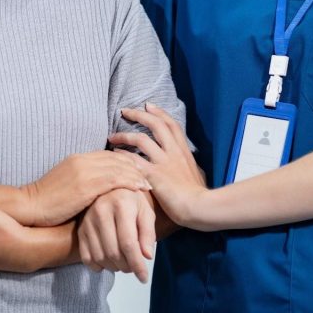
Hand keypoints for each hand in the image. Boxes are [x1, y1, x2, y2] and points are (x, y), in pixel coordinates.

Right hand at [21, 151, 150, 226]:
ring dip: (137, 174)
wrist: (30, 207)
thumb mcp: (66, 182)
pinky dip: (131, 181)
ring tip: (150, 182)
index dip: (127, 160)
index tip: (140, 167)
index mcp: (78, 157)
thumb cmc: (48, 200)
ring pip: (119, 167)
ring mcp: (84, 171)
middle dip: (136, 165)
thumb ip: (82, 178)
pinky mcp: (86, 186)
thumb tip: (98, 185)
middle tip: (152, 172)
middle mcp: (83, 160)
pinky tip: (142, 187)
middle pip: (117, 158)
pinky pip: (115, 179)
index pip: (109, 154)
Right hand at [77, 188, 154, 282]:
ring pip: (100, 257)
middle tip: (134, 267)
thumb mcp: (146, 211)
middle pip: (113, 252)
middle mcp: (101, 211)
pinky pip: (86, 257)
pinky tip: (108, 263)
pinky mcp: (80, 229)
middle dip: (126, 267)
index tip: (144, 278)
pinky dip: (98, 266)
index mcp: (121, 204)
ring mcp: (87, 221)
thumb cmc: (132, 200)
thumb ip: (148, 233)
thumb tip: (147, 256)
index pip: (128, 243)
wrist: (110, 188)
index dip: (137, 264)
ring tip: (124, 263)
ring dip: (114, 267)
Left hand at [109, 104, 207, 227]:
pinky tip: (114, 155)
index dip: (159, 113)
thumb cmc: (199, 195)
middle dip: (138, 115)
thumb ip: (193, 167)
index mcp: (184, 151)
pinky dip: (122, 155)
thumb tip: (194, 166)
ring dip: (124, 135)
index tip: (148, 105)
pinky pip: (134, 160)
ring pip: (141, 140)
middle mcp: (173, 152)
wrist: (199, 207)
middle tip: (124, 111)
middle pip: (155, 125)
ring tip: (112, 137)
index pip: (171, 124)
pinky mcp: (153, 175)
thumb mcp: (198, 175)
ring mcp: (164, 162)